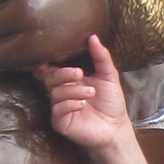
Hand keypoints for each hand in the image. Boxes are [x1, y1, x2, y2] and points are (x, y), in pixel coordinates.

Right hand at [37, 34, 132, 152]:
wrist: (117, 126)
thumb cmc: (111, 102)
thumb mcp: (109, 76)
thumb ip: (101, 57)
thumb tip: (93, 36)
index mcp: (69, 81)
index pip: (52, 70)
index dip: (46, 66)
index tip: (48, 61)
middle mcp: (62, 93)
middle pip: (50, 79)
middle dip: (63, 74)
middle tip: (80, 74)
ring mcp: (60, 108)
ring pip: (55, 94)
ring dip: (73, 91)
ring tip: (90, 93)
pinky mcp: (61, 123)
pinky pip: (57, 110)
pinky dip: (69, 104)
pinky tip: (82, 104)